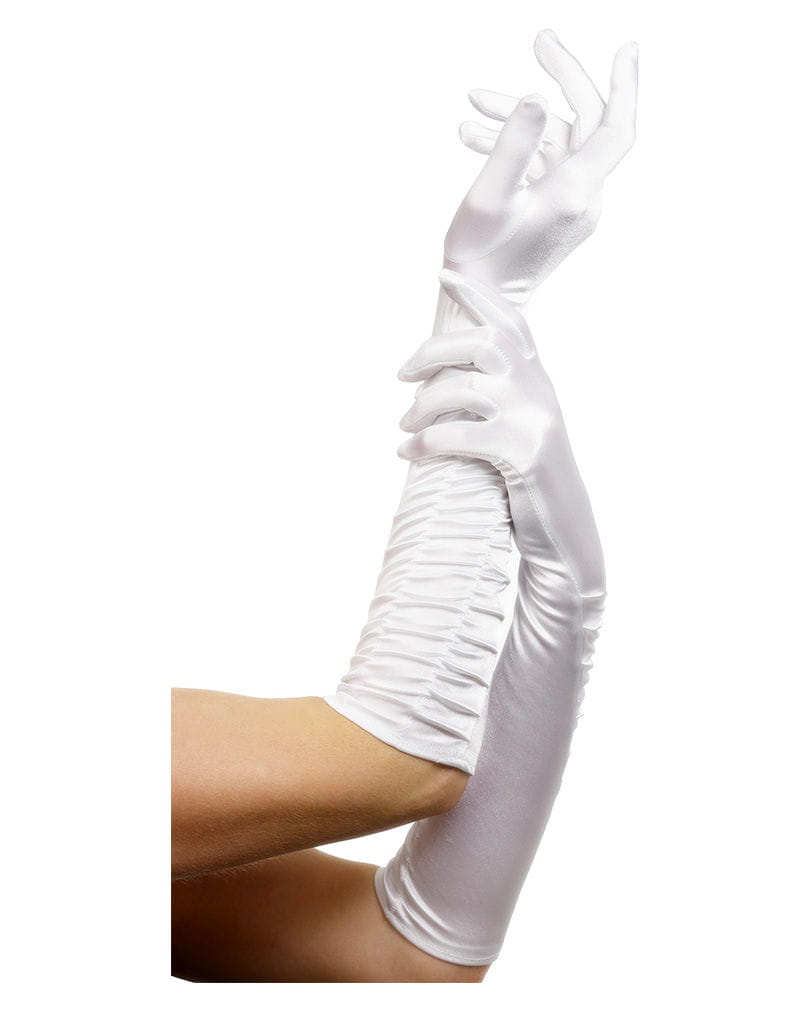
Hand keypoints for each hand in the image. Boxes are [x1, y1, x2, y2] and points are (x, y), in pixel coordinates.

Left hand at [399, 270, 604, 597]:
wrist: (565, 535)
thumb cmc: (532, 484)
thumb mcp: (522, 428)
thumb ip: (500, 397)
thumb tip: (448, 374)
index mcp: (538, 380)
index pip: (508, 322)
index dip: (476, 296)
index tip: (443, 275)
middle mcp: (540, 390)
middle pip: (480, 343)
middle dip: (431, 351)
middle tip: (401, 375)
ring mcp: (535, 419)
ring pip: (464, 386)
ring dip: (422, 405)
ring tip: (405, 426)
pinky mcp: (524, 452)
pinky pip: (459, 435)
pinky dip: (425, 443)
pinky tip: (408, 454)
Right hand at [444, 30, 637, 304]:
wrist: (480, 307)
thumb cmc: (479, 259)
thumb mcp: (488, 197)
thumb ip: (513, 144)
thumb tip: (538, 99)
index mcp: (575, 193)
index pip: (616, 128)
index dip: (624, 84)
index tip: (626, 47)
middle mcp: (583, 198)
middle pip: (585, 123)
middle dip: (562, 79)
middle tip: (540, 41)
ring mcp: (571, 205)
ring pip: (557, 141)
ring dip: (518, 116)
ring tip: (473, 103)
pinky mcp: (556, 211)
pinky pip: (543, 163)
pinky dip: (516, 145)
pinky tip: (473, 136)